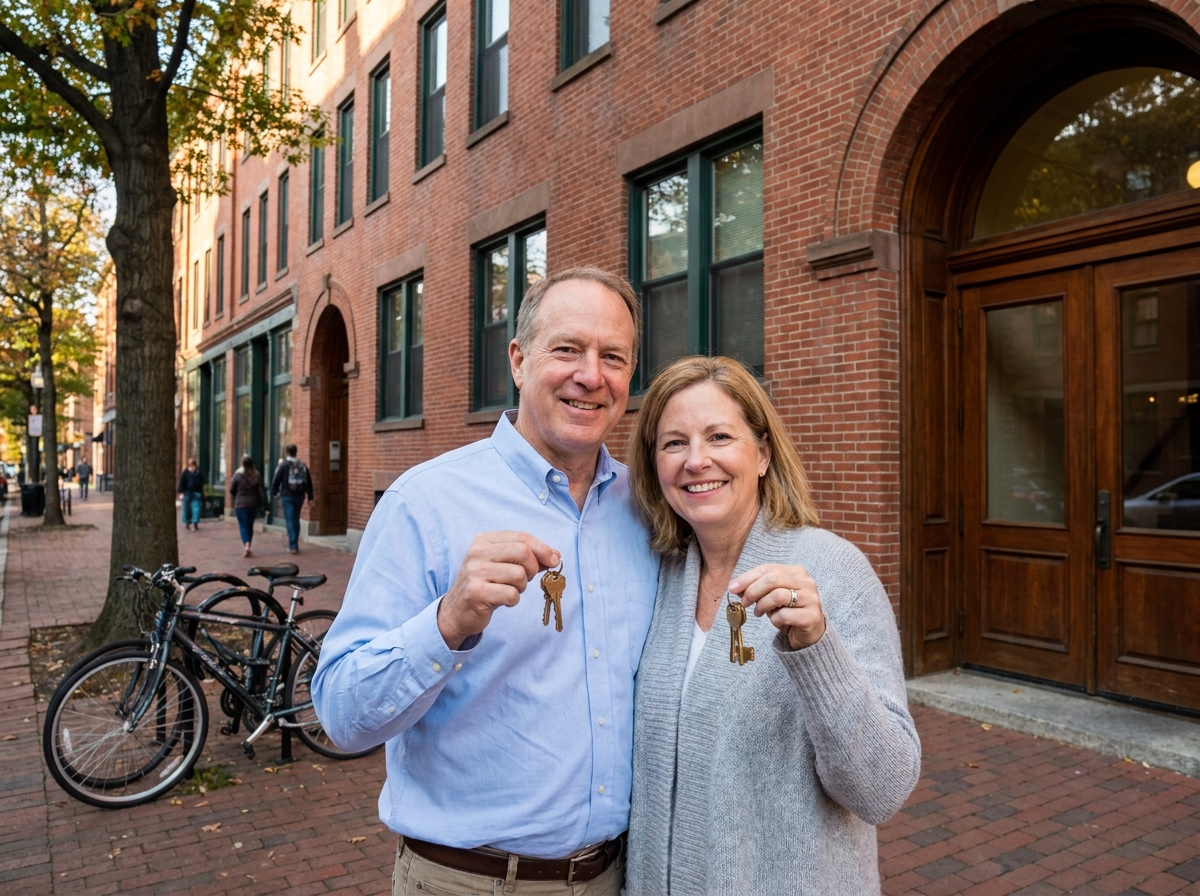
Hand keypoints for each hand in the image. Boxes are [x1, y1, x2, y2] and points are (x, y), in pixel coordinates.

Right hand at [437, 532, 559, 649]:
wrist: (456, 611)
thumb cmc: (485, 585)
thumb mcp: (502, 564)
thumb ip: (526, 557)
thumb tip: (555, 556)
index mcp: (484, 541)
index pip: (521, 537)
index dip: (543, 549)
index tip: (555, 559)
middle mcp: (477, 553)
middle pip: (523, 552)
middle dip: (533, 568)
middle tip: (527, 578)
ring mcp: (475, 572)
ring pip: (519, 575)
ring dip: (521, 587)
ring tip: (509, 590)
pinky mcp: (477, 593)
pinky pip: (512, 594)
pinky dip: (513, 600)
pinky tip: (502, 600)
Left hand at [730, 563, 825, 649]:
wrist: (810, 633)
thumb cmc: (789, 611)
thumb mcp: (770, 596)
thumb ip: (756, 588)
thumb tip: (735, 586)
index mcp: (797, 572)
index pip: (768, 568)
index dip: (747, 577)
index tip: (732, 588)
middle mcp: (806, 582)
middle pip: (772, 579)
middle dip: (753, 591)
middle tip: (744, 603)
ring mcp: (811, 599)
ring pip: (777, 596)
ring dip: (762, 606)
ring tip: (759, 612)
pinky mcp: (811, 616)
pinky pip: (784, 615)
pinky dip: (774, 620)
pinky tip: (776, 621)